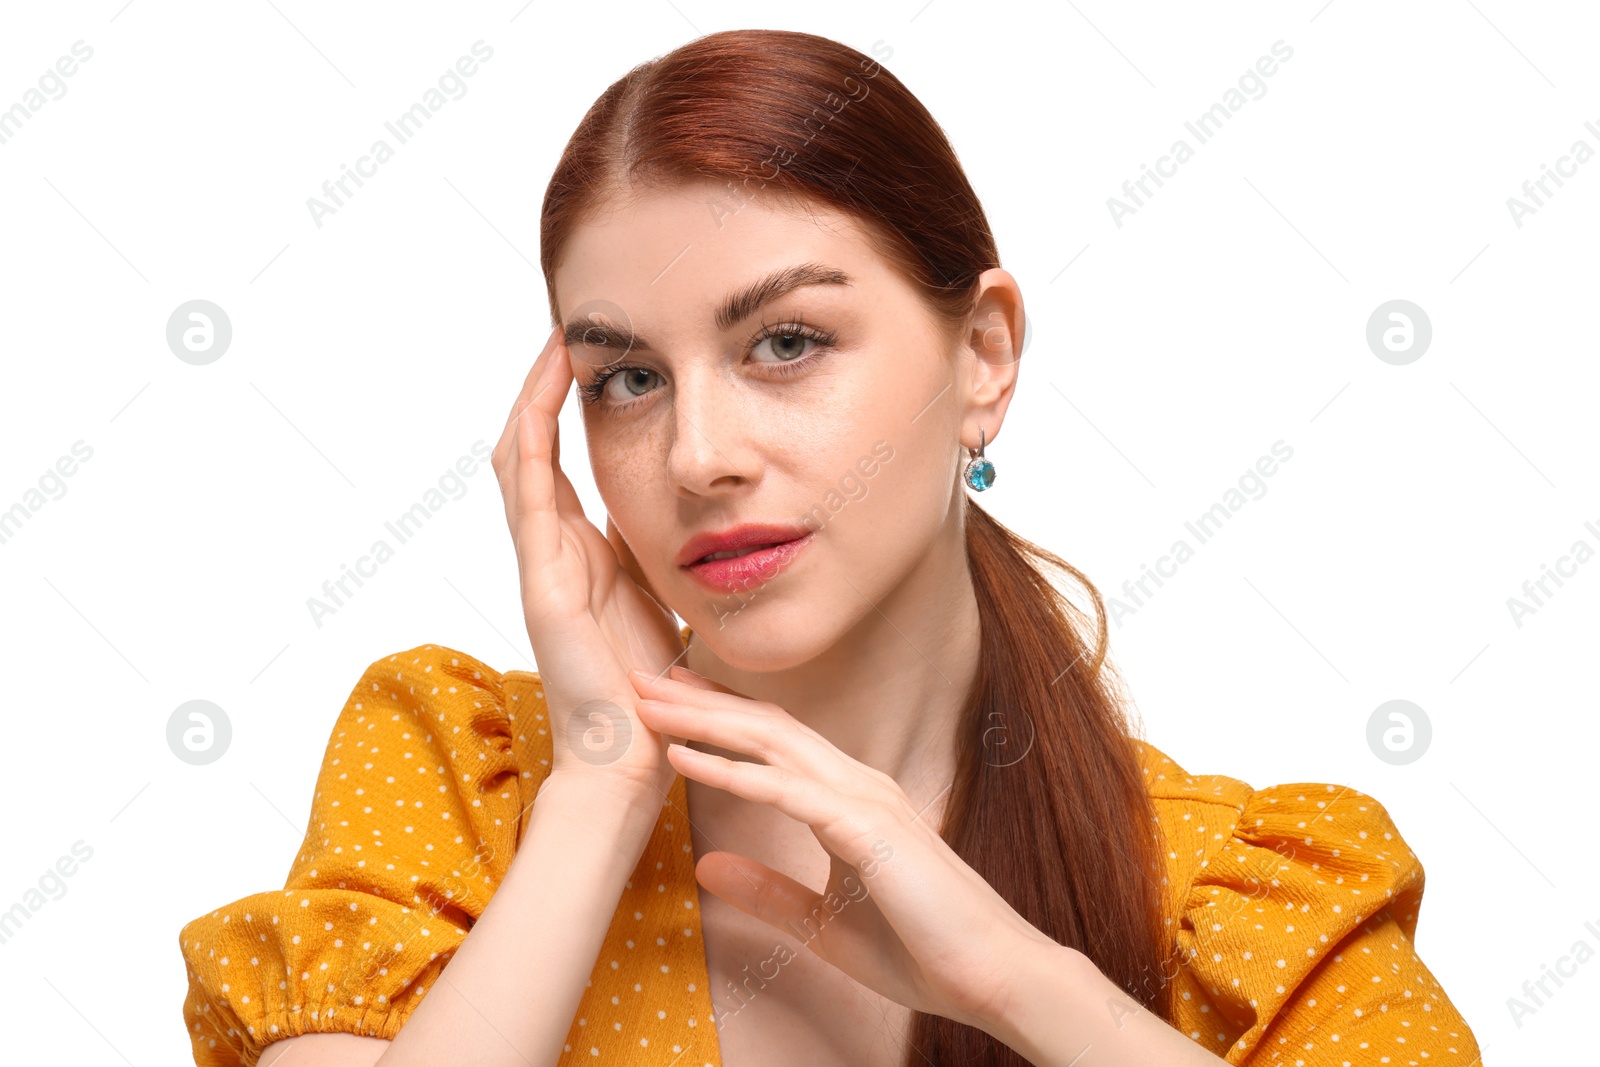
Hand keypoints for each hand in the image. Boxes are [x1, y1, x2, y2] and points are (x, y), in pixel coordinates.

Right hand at [491, 325, 686, 799]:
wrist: (633, 755)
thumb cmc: (653, 692)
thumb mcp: (662, 603)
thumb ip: (659, 559)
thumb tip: (690, 516)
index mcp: (579, 557)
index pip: (560, 464)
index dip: (566, 409)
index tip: (592, 357)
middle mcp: (552, 553)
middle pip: (530, 449)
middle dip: (543, 388)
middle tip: (565, 332)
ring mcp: (540, 564)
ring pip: (520, 458)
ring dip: (534, 397)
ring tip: (556, 342)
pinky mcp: (543, 581)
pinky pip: (529, 493)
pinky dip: (535, 437)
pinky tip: (546, 392)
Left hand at [628, 666, 1061, 1032]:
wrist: (993, 977)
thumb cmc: (921, 949)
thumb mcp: (822, 922)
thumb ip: (769, 891)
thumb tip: (706, 868)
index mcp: (850, 799)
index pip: (774, 741)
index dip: (720, 715)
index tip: (668, 699)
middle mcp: (857, 784)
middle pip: (764, 726)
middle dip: (700, 700)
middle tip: (639, 677)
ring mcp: (865, 800)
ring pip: (770, 744)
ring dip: (704, 720)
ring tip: (648, 703)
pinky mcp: (868, 831)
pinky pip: (787, 792)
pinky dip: (732, 772)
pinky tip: (685, 759)